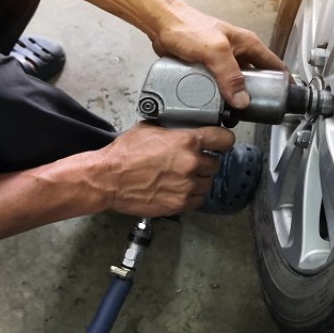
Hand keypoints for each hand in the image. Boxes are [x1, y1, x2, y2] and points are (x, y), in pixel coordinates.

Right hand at [97, 122, 234, 216]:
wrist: (109, 179)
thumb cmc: (124, 155)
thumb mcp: (149, 129)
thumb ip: (172, 129)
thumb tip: (182, 127)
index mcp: (187, 141)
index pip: (224, 139)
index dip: (223, 140)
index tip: (221, 142)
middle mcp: (191, 163)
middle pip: (216, 163)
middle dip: (205, 161)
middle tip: (191, 161)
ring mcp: (187, 186)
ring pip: (208, 183)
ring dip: (199, 179)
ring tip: (182, 176)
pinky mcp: (180, 204)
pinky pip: (197, 200)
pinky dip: (191, 195)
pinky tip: (178, 189)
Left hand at [150, 0, 285, 108]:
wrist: (162, 26)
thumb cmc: (188, 27)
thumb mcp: (215, 50)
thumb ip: (229, 74)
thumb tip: (242, 99)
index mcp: (247, 45)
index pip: (275, 65)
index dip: (283, 83)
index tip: (285, 100)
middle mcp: (238, 54)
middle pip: (256, 80)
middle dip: (256, 97)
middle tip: (255, 114)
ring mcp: (223, 63)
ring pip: (236, 86)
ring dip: (236, 100)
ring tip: (234, 115)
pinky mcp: (208, 70)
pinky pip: (219, 88)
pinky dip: (219, 98)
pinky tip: (216, 108)